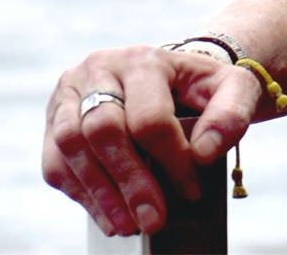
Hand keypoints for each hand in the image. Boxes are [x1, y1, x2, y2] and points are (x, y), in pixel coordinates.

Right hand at [42, 44, 260, 238]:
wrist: (170, 76)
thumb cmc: (200, 89)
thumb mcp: (232, 89)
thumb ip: (230, 114)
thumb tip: (205, 152)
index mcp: (144, 60)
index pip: (149, 116)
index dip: (171, 160)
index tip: (191, 192)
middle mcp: (101, 68)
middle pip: (103, 129)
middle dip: (129, 182)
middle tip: (153, 220)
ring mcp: (72, 91)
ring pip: (70, 144)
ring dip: (99, 193)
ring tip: (128, 226)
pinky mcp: (54, 117)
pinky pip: (54, 159)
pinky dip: (79, 193)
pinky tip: (107, 215)